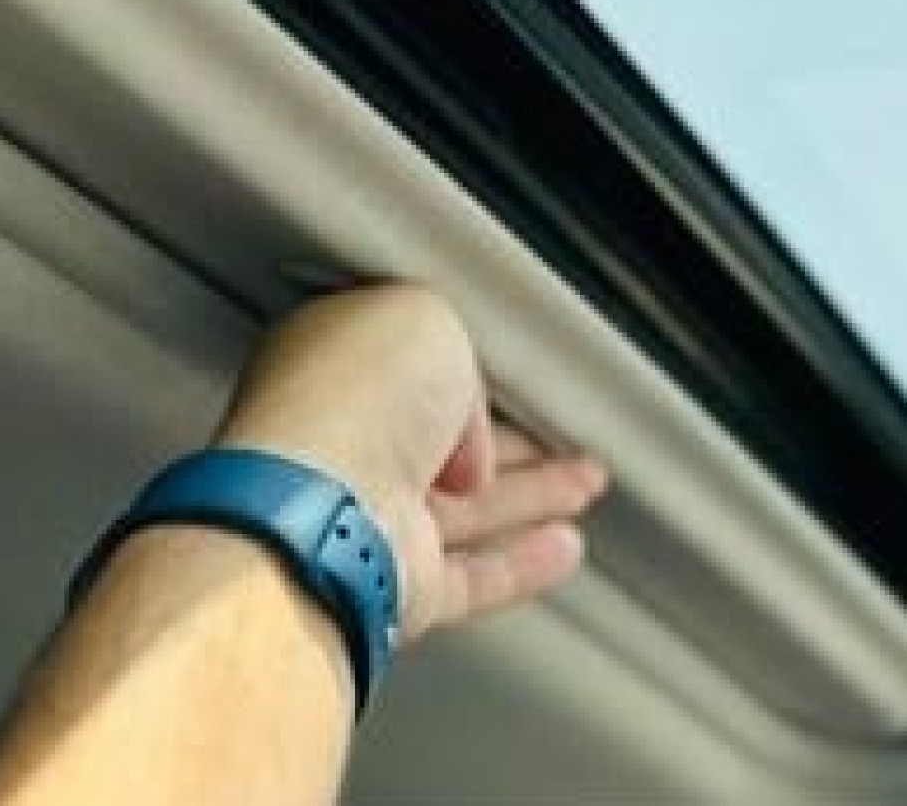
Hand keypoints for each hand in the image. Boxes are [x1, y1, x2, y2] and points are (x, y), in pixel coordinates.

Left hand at [211, 283, 607, 643]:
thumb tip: (470, 417)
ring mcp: (367, 522)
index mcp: (332, 371)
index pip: (408, 366)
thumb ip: (457, 353)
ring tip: (584, 485)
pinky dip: (521, 564)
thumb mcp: (424, 320)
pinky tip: (561, 548)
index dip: (462, 368)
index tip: (508, 376)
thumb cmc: (349, 404)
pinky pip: (469, 576)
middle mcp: (344, 448)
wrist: (322, 512)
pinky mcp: (394, 587)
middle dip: (507, 438)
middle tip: (558, 436)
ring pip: (462, 511)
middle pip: (440, 442)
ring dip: (530, 496)